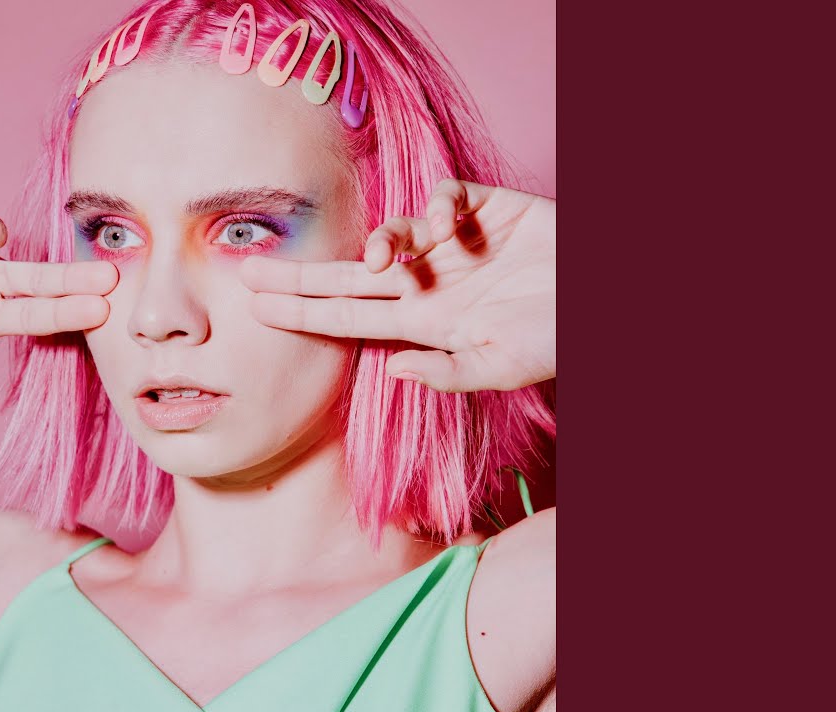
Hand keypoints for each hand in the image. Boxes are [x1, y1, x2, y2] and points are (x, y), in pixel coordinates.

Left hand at [239, 179, 553, 391]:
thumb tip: (393, 367)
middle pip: (348, 275)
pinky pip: (444, 197)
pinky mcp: (484, 209)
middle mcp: (429, 282)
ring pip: (394, 233)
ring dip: (383, 240)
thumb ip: (447, 373)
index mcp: (424, 321)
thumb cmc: (556, 339)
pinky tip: (450, 226)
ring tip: (386, 258)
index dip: (302, 311)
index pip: (348, 315)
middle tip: (248, 271)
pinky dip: (438, 205)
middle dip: (299, 274)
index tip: (257, 310)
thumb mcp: (501, 368)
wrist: (604, 300)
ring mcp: (454, 246)